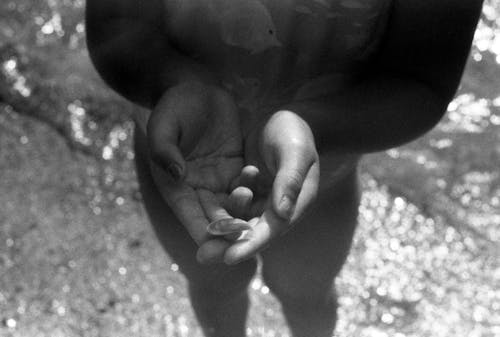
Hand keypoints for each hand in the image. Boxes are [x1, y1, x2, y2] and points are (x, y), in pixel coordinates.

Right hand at [146, 82, 249, 263]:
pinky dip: (251, 190)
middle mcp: (195, 187)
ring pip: (231, 205)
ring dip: (242, 213)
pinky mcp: (235, 169)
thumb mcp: (163, 123)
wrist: (196, 88)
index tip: (214, 245)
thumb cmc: (174, 105)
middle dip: (226, 232)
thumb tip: (176, 174)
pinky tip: (258, 186)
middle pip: (212, 216)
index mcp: (174, 183)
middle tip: (242, 242)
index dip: (201, 230)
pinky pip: (245, 185)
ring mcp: (217, 179)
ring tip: (251, 210)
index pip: (188, 213)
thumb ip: (164, 148)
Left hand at [217, 110, 319, 263]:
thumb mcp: (295, 152)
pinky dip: (219, 209)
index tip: (229, 258)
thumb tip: (282, 214)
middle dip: (229, 244)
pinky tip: (202, 212)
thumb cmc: (295, 132)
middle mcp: (279, 206)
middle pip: (253, 231)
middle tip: (203, 257)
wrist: (286, 117)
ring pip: (240, 220)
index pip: (272, 229)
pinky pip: (231, 204)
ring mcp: (262, 199)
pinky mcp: (249, 189)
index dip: (250, 244)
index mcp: (295, 202)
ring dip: (221, 230)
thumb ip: (289, 181)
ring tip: (200, 241)